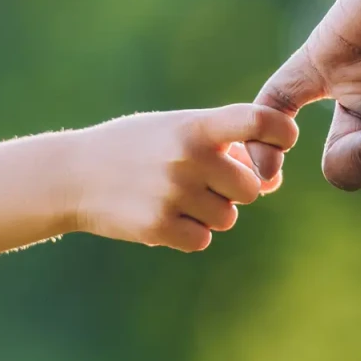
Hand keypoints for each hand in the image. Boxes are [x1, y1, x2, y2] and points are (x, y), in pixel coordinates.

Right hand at [69, 104, 297, 251]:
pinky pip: (202, 240)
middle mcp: (188, 157)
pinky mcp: (159, 226)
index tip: (286, 139)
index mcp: (195, 126)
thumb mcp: (176, 129)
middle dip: (232, 189)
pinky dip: (188, 233)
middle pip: (251, 189)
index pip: (257, 121)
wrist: (73, 174)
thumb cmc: (138, 148)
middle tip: (198, 180)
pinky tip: (161, 214)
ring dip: (209, 212)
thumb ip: (225, 146)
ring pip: (228, 218)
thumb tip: (272, 182)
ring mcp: (173, 193)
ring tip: (173, 195)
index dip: (281, 132)